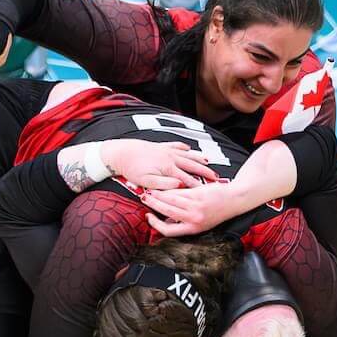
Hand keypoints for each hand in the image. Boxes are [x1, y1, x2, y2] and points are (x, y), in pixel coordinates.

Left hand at [100, 139, 216, 191]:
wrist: (121, 152)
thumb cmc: (132, 169)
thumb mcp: (147, 181)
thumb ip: (164, 185)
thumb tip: (179, 186)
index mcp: (168, 168)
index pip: (187, 179)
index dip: (199, 186)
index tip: (210, 191)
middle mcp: (170, 158)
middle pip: (191, 165)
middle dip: (204, 171)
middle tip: (215, 176)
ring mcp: (166, 151)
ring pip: (186, 154)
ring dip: (198, 158)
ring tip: (208, 161)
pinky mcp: (160, 146)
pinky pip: (176, 146)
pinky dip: (184, 147)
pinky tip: (189, 149)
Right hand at [143, 181, 241, 236]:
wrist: (234, 200)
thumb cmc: (217, 210)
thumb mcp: (199, 223)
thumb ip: (182, 222)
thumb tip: (166, 223)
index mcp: (193, 229)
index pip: (168, 231)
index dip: (156, 224)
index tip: (149, 217)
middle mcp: (193, 220)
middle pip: (166, 213)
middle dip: (153, 205)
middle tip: (145, 200)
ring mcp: (195, 207)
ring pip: (170, 201)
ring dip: (157, 196)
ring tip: (150, 192)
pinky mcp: (197, 196)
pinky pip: (178, 193)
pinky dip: (168, 190)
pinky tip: (164, 187)